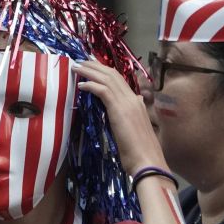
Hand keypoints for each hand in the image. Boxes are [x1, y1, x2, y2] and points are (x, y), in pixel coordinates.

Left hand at [74, 60, 167, 175]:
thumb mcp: (133, 130)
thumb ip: (129, 118)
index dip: (105, 72)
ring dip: (90, 71)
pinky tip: (81, 85)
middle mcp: (133, 99)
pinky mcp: (119, 109)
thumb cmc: (140, 152)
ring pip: (107, 79)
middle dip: (95, 66)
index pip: (119, 80)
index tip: (91, 67)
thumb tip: (127, 110)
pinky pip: (103, 91)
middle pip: (113, 74)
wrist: (147, 161)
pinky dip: (91, 85)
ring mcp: (127, 103)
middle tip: (80, 62)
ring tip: (76, 67)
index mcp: (137, 102)